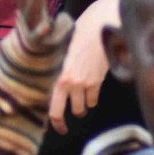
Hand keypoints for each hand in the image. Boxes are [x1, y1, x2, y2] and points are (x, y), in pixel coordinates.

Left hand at [49, 1, 112, 132]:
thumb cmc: (77, 34)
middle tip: (72, 118)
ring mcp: (87, 83)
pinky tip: (92, 91)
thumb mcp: (61, 52)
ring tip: (82, 100)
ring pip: (84, 106)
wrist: (98, 26)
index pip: (54, 109)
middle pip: (71, 111)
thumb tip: (53, 83)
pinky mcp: (100, 79)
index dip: (56, 123)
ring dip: (83, 105)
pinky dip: (93, 98)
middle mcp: (72, 84)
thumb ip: (58, 69)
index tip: (59, 128)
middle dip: (72, 115)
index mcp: (59, 78)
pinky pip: (95, 98)